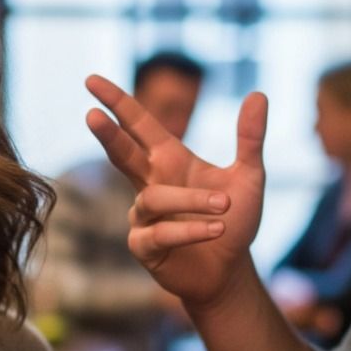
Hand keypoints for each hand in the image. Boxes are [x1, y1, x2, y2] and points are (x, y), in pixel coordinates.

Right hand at [85, 75, 267, 307]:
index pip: (138, 124)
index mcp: (169, 160)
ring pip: (153, 199)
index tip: (91, 80)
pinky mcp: (145, 247)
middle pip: (121, 153)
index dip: (117, 102)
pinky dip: (190, 230)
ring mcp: (143, 216)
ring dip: (191, 200)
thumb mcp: (249, 177)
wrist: (230, 271)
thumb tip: (259, 93)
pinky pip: (160, 233)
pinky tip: (217, 230)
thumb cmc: (234, 221)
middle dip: (107, 135)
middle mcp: (150, 184)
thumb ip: (250, 138)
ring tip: (226, 206)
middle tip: (91, 115)